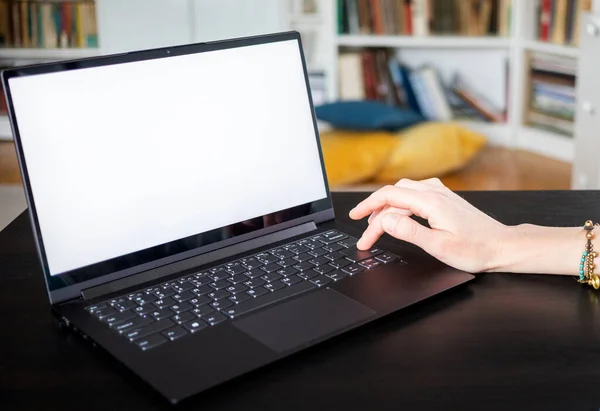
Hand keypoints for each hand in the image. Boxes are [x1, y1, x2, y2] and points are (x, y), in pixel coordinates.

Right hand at [348, 178, 510, 272]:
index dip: (368, 206)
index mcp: (430, 202)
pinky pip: (415, 194)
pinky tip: (401, 215)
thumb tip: (385, 220)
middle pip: (394, 193)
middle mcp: (435, 192)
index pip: (389, 196)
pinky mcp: (446, 199)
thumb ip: (409, 232)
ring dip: (387, 207)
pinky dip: (401, 204)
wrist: (503, 246)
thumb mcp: (438, 246)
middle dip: (374, 209)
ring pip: (404, 192)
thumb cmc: (476, 249)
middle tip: (364, 229)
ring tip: (378, 225)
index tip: (354, 218)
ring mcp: (441, 193)